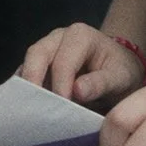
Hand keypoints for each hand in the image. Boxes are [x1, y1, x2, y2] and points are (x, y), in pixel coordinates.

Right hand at [20, 23, 145, 110]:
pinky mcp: (39, 63)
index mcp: (80, 35)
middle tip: (34, 109)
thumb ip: (100, 83)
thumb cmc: (120, 72)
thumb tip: (77, 91)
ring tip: (29, 110)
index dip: (60, 85)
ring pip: (28, 63)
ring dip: (27, 87)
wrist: (119, 70)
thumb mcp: (120, 78)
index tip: (63, 108)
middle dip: (34, 81)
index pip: (63, 61)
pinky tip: (28, 108)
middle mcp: (59, 37)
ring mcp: (47, 48)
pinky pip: (26, 73)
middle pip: (37, 54)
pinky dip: (25, 90)